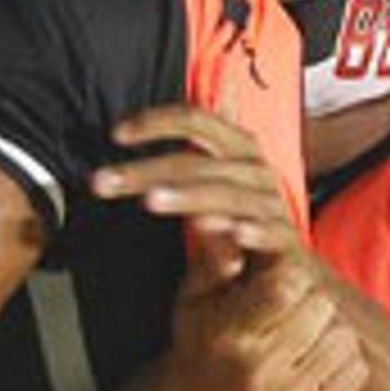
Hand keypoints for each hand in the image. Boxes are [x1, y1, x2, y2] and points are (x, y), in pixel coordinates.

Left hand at [95, 104, 303, 283]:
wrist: (283, 273)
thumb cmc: (235, 226)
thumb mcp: (205, 190)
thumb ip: (185, 158)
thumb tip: (159, 117)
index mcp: (238, 150)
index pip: (196, 121)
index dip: (156, 122)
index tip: (115, 135)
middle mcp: (256, 171)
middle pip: (198, 161)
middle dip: (146, 171)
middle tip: (101, 182)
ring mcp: (273, 206)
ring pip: (227, 195)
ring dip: (188, 196)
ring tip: (151, 201)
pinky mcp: (288, 243)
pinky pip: (272, 233)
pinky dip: (254, 232)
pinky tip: (234, 233)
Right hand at [158, 249, 362, 390]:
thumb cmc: (201, 340)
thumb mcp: (195, 297)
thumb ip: (213, 259)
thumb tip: (220, 221)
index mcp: (228, 335)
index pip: (286, 286)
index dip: (289, 276)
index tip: (277, 282)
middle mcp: (256, 372)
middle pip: (321, 306)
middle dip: (309, 300)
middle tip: (287, 312)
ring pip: (342, 338)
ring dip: (327, 330)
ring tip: (299, 338)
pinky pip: (355, 370)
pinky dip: (340, 361)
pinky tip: (310, 362)